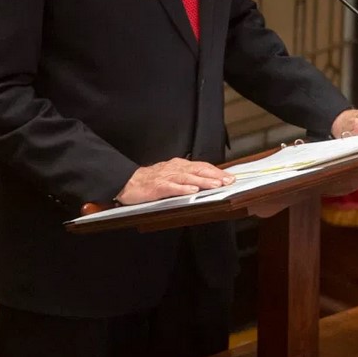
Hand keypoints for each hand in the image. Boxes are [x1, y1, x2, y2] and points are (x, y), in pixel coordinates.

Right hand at [115, 158, 235, 204]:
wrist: (127, 182)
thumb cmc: (150, 181)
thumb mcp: (172, 176)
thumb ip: (187, 178)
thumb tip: (206, 182)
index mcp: (179, 166)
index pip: (202, 167)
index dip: (217, 171)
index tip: (230, 177)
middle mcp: (174, 169)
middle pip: (198, 170)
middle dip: (215, 175)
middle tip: (229, 180)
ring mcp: (165, 177)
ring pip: (187, 178)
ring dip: (203, 181)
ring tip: (216, 185)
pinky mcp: (157, 187)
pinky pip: (171, 187)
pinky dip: (182, 189)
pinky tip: (192, 191)